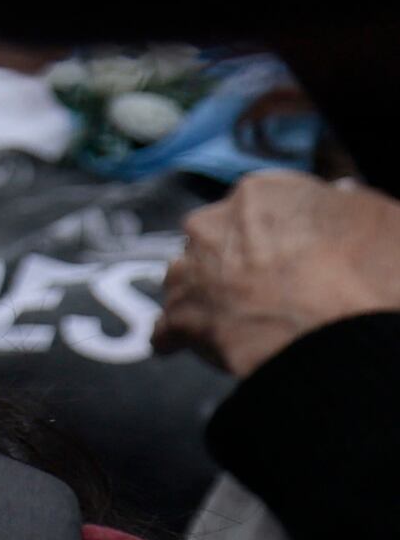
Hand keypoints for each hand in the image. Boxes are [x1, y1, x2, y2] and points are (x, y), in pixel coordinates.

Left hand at [158, 171, 399, 379]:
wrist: (345, 324)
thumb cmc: (369, 269)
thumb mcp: (370, 217)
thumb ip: (337, 208)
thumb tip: (338, 204)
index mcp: (259, 193)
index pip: (253, 209)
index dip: (270, 237)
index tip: (284, 255)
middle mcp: (214, 224)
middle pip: (215, 242)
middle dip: (233, 265)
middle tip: (269, 292)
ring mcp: (193, 270)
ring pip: (187, 279)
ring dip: (205, 295)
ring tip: (237, 320)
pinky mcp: (183, 317)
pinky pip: (169, 327)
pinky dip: (179, 338)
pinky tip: (186, 345)